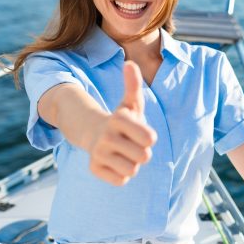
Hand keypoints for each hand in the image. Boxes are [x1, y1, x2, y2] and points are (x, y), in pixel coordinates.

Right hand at [88, 61, 156, 185]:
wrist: (95, 133)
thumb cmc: (122, 118)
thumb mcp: (130, 102)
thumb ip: (133, 84)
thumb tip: (130, 63)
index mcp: (118, 119)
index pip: (150, 139)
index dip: (149, 137)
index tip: (140, 131)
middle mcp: (106, 136)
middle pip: (144, 157)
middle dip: (142, 152)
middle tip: (132, 143)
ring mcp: (98, 153)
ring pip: (132, 170)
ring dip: (132, 163)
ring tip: (124, 152)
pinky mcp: (94, 169)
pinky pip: (121, 180)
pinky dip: (122, 174)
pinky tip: (115, 162)